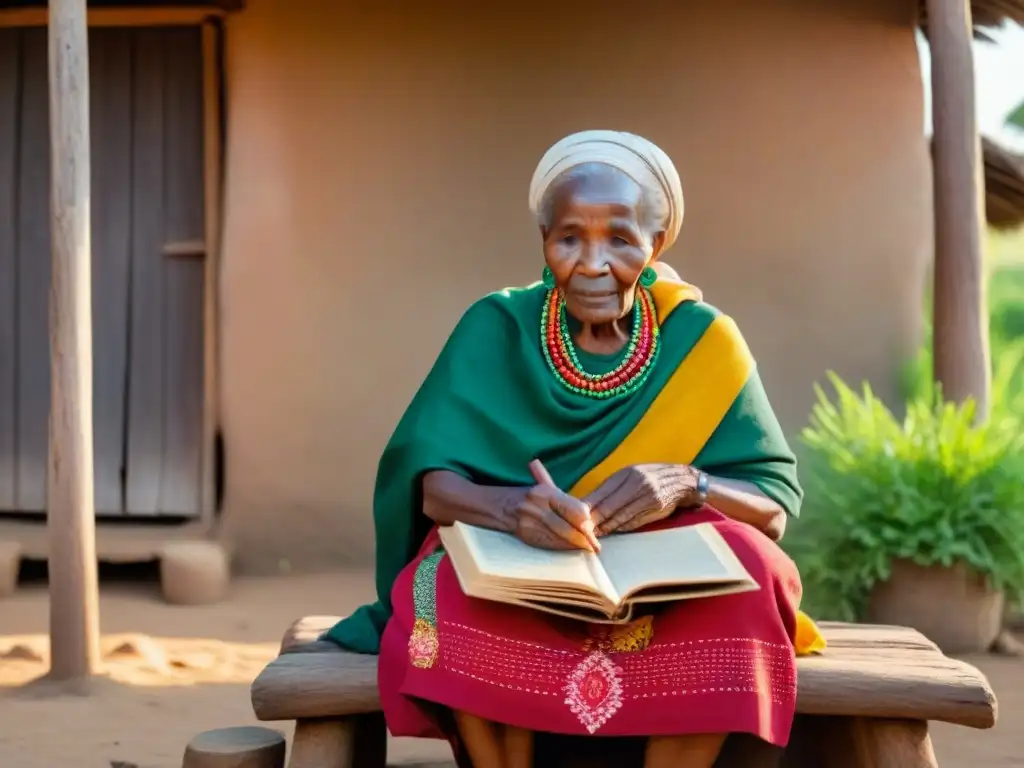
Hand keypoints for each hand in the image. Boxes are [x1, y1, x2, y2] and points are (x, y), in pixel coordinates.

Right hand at [512, 460, 600, 551]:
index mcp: (545, 491)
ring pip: (559, 539)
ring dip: (574, 546)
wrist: (499, 505)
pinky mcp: (525, 536)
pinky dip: (562, 548)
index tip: (593, 530)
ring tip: (586, 549)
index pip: (574, 510)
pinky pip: (549, 545)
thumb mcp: (548, 490)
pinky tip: (569, 549)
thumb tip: (590, 520)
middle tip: (595, 546)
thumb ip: (568, 503)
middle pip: (568, 528)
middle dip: (583, 539)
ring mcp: (529, 523)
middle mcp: (537, 506)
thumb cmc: (530, 497)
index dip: (586, 523)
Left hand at [583, 463, 698, 535]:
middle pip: (608, 506)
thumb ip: (612, 488)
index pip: (601, 494)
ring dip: (604, 527)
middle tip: (580, 530)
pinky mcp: (655, 508)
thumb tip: (587, 503)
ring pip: (619, 516)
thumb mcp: (631, 475)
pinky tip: (611, 532)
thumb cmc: (651, 477)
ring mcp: (647, 496)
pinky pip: (633, 521)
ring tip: (592, 534)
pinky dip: (620, 528)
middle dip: (592, 521)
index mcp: (626, 474)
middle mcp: (636, 484)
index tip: (574, 518)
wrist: (683, 481)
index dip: (587, 508)